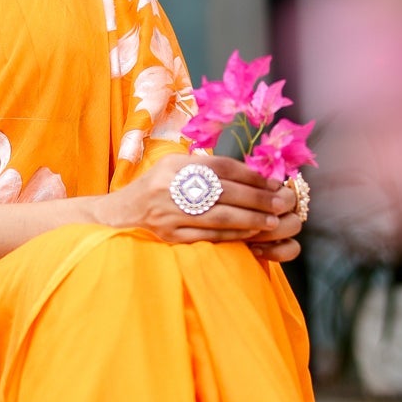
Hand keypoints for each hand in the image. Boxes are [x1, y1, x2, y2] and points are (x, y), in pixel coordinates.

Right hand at [93, 152, 302, 249]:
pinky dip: (233, 235)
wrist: (120, 214)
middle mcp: (171, 186)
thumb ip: (206, 168)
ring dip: (250, 219)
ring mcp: (170, 213)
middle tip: (281, 203)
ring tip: (272, 221)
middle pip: (224, 191)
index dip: (250, 175)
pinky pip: (208, 236)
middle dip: (257, 198)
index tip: (272, 183)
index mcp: (175, 165)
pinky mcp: (170, 236)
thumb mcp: (175, 167)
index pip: (221, 167)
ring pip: (219, 216)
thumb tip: (250, 174)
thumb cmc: (156, 188)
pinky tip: (250, 234)